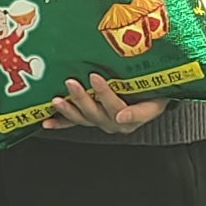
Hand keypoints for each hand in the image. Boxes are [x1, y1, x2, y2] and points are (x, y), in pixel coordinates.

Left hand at [43, 75, 165, 133]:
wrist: (154, 96)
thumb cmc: (156, 92)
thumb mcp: (158, 97)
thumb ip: (145, 105)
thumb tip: (123, 116)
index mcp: (133, 117)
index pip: (119, 107)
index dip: (106, 95)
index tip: (97, 82)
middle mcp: (115, 122)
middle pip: (97, 113)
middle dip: (83, 98)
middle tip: (72, 82)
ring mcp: (101, 121)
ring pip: (83, 118)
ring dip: (68, 110)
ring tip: (57, 100)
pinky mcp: (90, 118)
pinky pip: (73, 123)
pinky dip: (60, 122)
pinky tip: (47, 122)